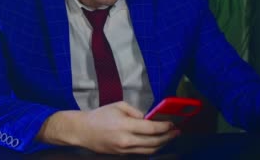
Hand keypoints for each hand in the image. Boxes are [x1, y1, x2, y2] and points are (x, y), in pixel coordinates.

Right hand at [37, 101, 179, 154]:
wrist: (83, 131)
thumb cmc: (100, 115)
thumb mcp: (118, 105)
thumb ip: (136, 111)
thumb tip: (149, 118)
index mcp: (125, 126)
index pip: (152, 128)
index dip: (165, 127)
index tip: (173, 123)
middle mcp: (127, 140)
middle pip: (154, 142)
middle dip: (168, 136)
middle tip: (177, 131)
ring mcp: (125, 150)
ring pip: (150, 150)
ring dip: (162, 144)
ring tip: (170, 137)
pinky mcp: (123, 154)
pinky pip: (142, 153)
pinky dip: (152, 148)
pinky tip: (157, 142)